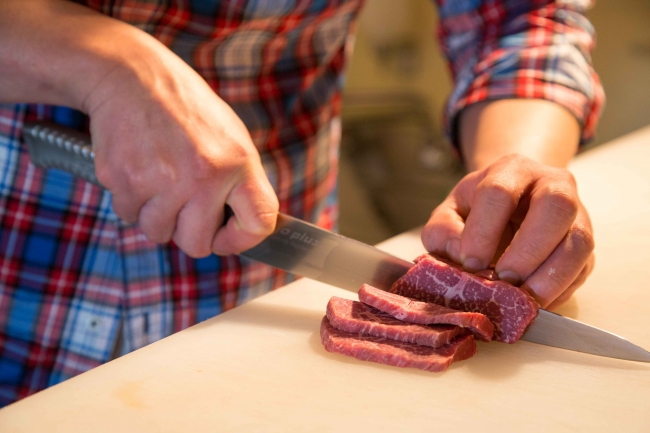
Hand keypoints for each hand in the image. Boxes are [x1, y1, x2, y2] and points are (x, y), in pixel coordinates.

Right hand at [86, 38, 277, 257]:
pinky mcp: (124, 179)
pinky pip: (129, 215)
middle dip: (188, 232)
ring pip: (158, 234)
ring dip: (157, 215)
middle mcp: (203, 176)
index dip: (241, 239)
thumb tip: (244, 229)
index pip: (259, 225)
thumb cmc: (186, 109)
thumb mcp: (231, 137)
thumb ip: (240, 183)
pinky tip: (139, 168)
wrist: (134, 76)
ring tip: (159, 179)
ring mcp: (161, 180)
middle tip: (183, 205)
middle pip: (198, 245)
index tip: (226, 234)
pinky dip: (132, 200)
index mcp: (237, 164)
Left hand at [421, 154, 594, 308]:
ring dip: (550, 276)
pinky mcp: (585, 245)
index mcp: (510, 170)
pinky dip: (559, 290)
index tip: (470, 263)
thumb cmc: (477, 212)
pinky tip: (534, 302)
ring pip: (578, 241)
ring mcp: (576, 214)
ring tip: (522, 300)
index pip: (499, 192)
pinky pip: (582, 268)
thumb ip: (443, 231)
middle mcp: (552, 184)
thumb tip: (461, 255)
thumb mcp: (450, 214)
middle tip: (503, 279)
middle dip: (527, 250)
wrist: (513, 206)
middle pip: (555, 206)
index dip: (483, 231)